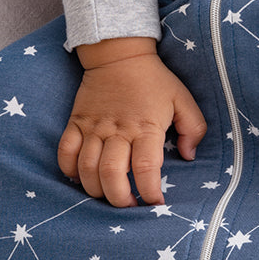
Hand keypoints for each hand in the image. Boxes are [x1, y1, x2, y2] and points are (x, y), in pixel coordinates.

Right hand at [57, 40, 206, 207]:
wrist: (119, 52)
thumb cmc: (154, 79)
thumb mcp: (182, 98)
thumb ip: (193, 128)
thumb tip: (189, 156)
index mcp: (146, 126)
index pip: (146, 169)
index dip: (150, 192)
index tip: (156, 204)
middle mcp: (118, 130)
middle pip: (112, 174)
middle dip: (119, 199)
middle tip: (129, 207)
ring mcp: (94, 126)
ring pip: (87, 168)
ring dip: (95, 189)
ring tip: (107, 195)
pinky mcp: (77, 122)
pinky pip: (65, 151)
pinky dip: (69, 170)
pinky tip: (80, 178)